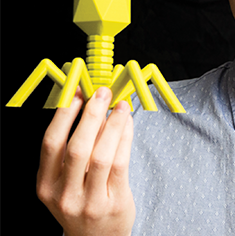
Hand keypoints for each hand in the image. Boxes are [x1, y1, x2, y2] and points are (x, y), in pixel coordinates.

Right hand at [37, 87, 134, 235]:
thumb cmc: (81, 200)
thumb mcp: (66, 179)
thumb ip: (74, 146)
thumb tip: (91, 103)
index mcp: (46, 184)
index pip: (51, 143)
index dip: (64, 114)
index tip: (77, 92)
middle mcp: (64, 195)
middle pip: (77, 147)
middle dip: (92, 115)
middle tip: (102, 93)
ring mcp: (90, 202)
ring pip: (102, 155)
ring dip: (113, 124)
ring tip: (121, 105)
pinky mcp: (114, 203)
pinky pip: (121, 164)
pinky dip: (125, 138)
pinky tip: (127, 123)